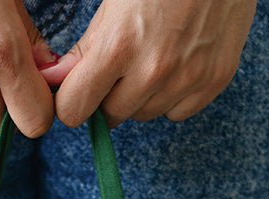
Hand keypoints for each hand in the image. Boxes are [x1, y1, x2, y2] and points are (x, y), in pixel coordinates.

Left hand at [37, 0, 256, 128]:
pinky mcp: (214, 81)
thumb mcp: (113, 1)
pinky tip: (176, 63)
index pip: (74, 109)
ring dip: (140, 96)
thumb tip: (55, 79)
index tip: (77, 91)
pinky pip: (176, 113)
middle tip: (120, 65)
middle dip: (108, 97)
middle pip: (111, 117)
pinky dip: (171, 96)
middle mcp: (152, 70)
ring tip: (152, 55)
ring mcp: (187, 78)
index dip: (71, 101)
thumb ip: (84, 48)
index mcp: (119, 45)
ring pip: (144, 115)